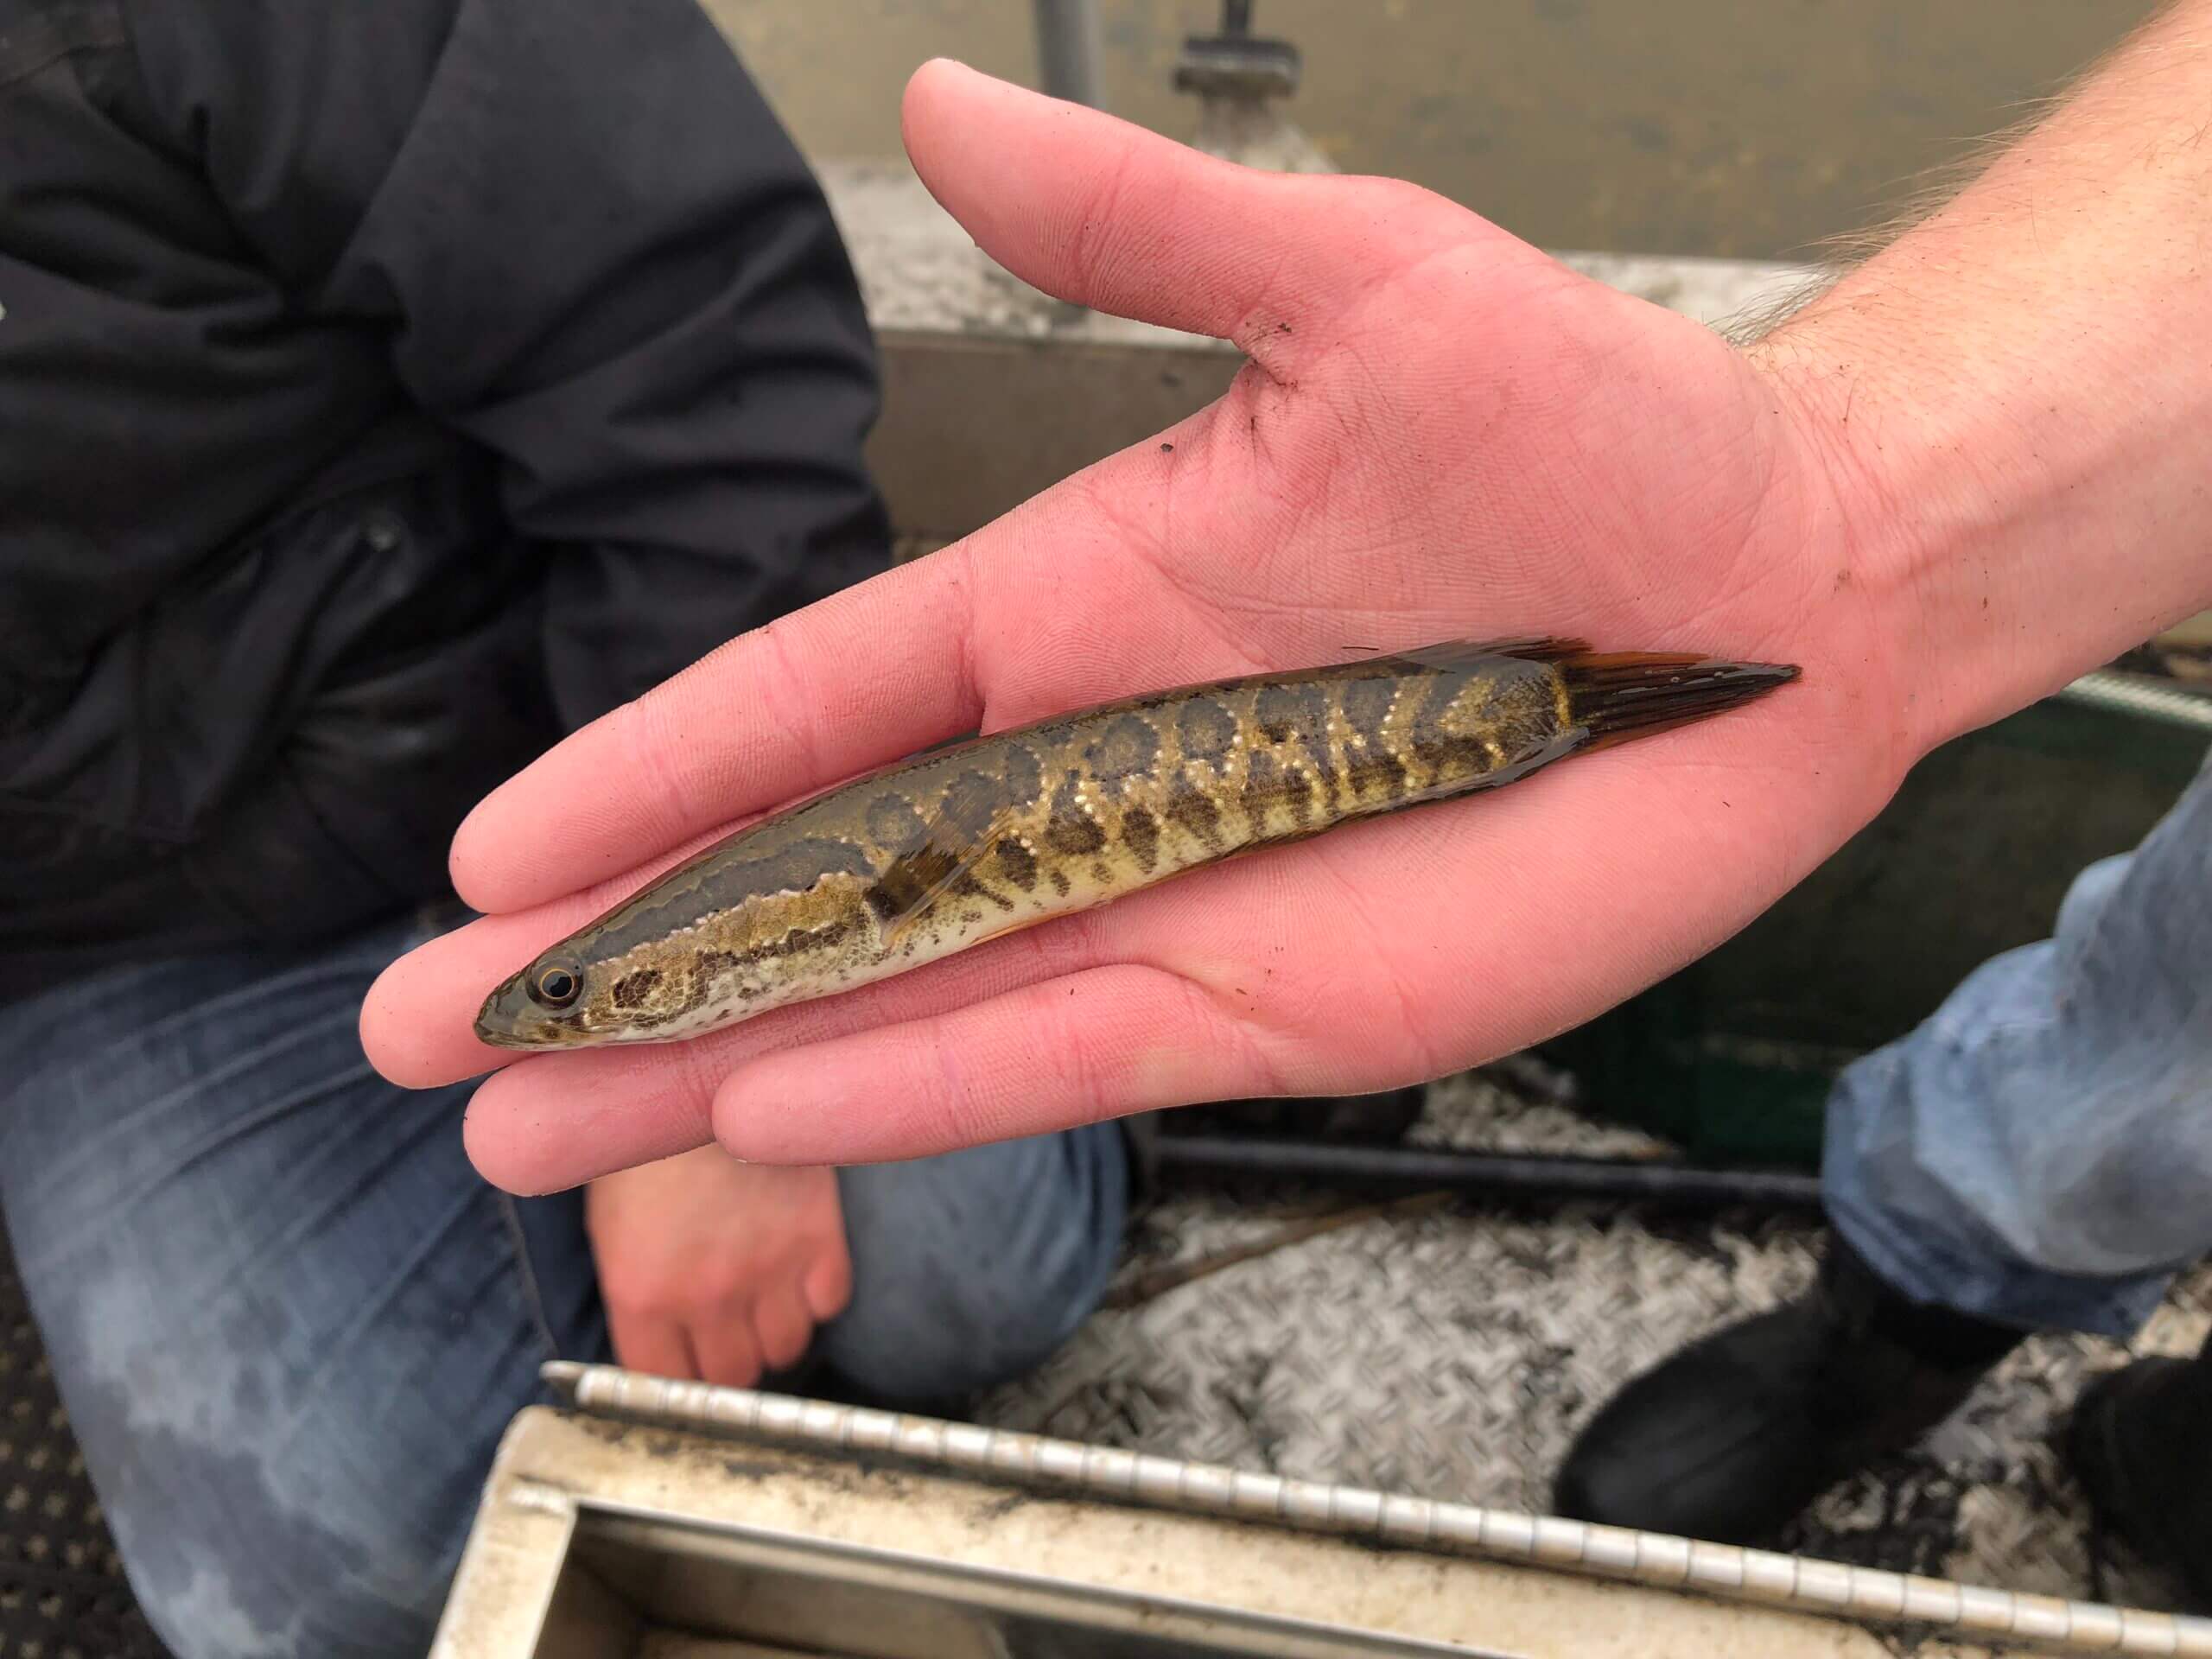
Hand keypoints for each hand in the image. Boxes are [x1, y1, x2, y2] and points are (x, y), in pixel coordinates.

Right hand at [364, 59, 1916, 1192]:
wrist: (1786, 585)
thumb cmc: (1590, 427)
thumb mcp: (1355, 285)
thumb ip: (1139, 228)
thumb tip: (932, 97)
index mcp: (1070, 608)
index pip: (807, 705)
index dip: (647, 773)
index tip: (500, 852)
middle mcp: (1085, 771)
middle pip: (807, 885)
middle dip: (620, 956)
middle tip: (436, 1031)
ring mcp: (1166, 896)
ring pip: (900, 999)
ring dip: (715, 1058)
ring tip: (535, 1125)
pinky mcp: (1272, 995)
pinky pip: (1061, 1058)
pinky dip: (919, 1093)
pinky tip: (768, 1121)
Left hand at [584, 1147, 851, 1384]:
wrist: (712, 1074)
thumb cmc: (652, 1141)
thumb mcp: (613, 1220)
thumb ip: (637, 1288)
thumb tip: (657, 1336)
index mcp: (643, 1294)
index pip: (662, 1382)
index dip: (676, 1375)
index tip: (685, 1360)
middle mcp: (706, 1296)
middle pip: (731, 1376)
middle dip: (729, 1356)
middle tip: (729, 1326)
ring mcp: (769, 1270)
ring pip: (785, 1349)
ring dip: (775, 1329)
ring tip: (766, 1295)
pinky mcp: (819, 1240)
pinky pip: (829, 1304)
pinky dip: (817, 1293)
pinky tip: (799, 1264)